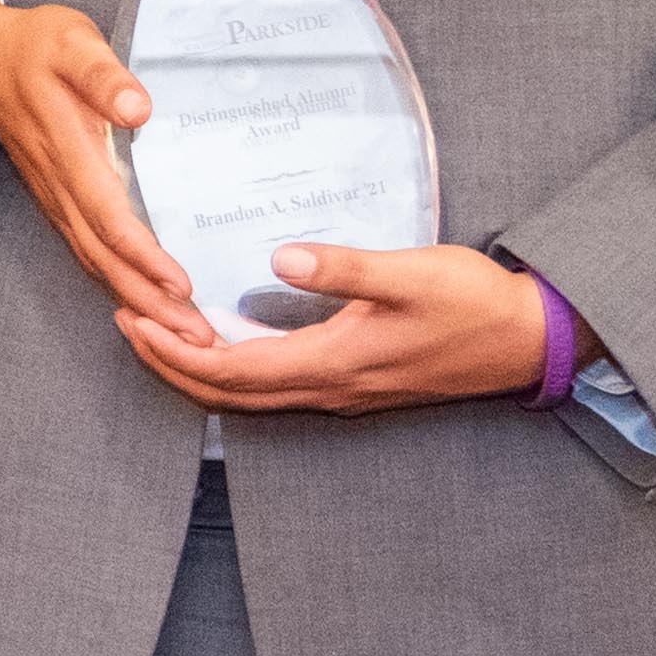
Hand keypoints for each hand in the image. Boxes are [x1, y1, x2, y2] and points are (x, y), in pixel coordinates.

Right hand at [0, 0, 215, 363]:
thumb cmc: (33, 46)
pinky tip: (143, 303)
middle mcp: (59, 185)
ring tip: (181, 334)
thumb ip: (103, 75)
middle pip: (103, 255)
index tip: (181, 286)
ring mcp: (54, 197)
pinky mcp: (56, 200)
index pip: (108, 215)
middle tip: (196, 338)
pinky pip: (87, 251)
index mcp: (68, 148)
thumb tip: (139, 108)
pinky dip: (116, 283)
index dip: (143, 255)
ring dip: (136, 301)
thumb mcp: (70, 41)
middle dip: (148, 301)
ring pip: (94, 260)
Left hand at [123, 239, 551, 415]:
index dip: (175, 351)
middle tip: (126, 324)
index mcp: (334, 364)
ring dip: (199, 370)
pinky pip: (276, 388)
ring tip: (159, 333)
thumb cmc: (475, 304)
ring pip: (250, 396)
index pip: (232, 371)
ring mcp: (342, 392)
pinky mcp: (355, 384)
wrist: (529, 341)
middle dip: (169, 363)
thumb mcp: (411, 273)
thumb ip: (345, 267)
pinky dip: (236, 370)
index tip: (133, 321)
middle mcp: (330, 389)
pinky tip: (223, 340)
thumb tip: (282, 260)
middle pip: (227, 394)